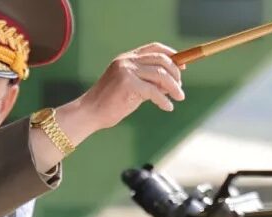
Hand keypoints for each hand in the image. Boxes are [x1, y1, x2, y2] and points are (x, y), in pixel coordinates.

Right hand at [64, 43, 185, 135]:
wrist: (89, 113)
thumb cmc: (109, 103)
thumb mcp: (131, 87)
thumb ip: (148, 81)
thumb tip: (171, 83)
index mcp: (126, 58)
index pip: (154, 48)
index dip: (172, 55)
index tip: (182, 67)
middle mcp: (127, 61)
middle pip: (161, 60)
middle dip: (176, 74)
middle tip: (180, 88)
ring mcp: (126, 71)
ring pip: (161, 75)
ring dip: (174, 87)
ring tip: (179, 97)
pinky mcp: (128, 84)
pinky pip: (154, 92)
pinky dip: (164, 101)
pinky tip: (168, 107)